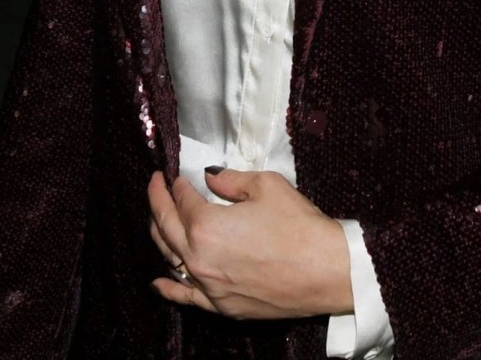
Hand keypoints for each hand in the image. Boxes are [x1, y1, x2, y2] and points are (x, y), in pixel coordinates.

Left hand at [148, 169, 352, 318]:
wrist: (324, 270)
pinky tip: (158, 280)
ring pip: (171, 259)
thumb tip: (210, 178)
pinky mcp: (222, 306)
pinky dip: (168, 286)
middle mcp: (199, 259)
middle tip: (156, 185)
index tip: (176, 173)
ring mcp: (208, 287)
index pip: (182, 200)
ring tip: (159, 218)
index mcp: (206, 226)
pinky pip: (185, 296)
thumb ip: (231, 180)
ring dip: (160, 235)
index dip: (177, 183)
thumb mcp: (266, 185)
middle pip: (166, 228)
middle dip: (158, 202)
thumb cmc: (298, 225)